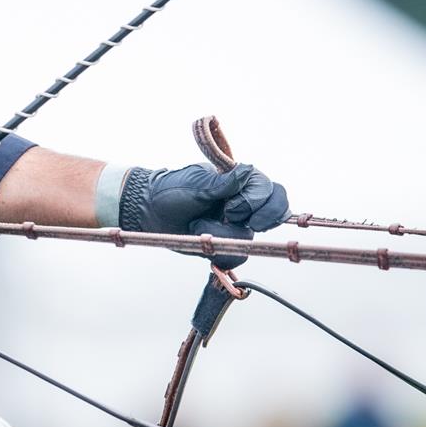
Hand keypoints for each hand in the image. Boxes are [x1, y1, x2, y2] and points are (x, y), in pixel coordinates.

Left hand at [121, 163, 288, 267]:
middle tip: (230, 216)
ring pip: (250, 239)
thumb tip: (248, 170)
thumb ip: (223, 183)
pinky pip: (237, 256)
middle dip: (256, 219)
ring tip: (197, 225)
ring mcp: (237, 225)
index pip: (270, 190)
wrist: (149, 214)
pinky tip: (201, 240)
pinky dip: (218, 252)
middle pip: (276, 212)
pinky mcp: (227, 245)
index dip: (257, 202)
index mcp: (240, 182)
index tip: (232, 209)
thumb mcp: (195, 184)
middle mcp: (244, 203)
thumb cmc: (170, 191)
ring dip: (221, 235)